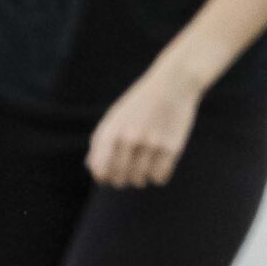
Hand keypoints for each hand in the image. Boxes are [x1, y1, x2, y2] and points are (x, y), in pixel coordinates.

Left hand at [87, 68, 202, 188]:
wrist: (173, 85)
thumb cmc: (140, 103)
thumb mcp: (114, 117)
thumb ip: (100, 142)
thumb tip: (93, 170)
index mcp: (111, 131)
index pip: (100, 171)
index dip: (105, 178)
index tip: (111, 175)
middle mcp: (129, 138)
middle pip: (120, 179)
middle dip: (123, 180)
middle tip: (129, 174)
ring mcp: (151, 143)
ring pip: (140, 180)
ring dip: (141, 178)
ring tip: (145, 167)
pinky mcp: (171, 147)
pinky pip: (159, 177)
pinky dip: (158, 176)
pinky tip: (160, 165)